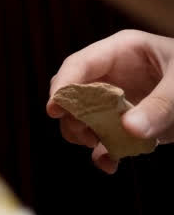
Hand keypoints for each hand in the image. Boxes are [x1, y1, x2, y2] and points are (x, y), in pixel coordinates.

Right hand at [47, 30, 173, 173]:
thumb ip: (160, 106)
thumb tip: (128, 130)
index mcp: (123, 50)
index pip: (80, 64)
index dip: (64, 86)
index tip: (54, 109)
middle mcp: (114, 73)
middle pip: (74, 92)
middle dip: (73, 116)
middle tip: (84, 135)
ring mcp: (119, 98)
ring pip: (84, 117)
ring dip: (87, 136)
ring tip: (103, 149)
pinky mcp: (128, 121)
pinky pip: (104, 137)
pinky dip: (104, 152)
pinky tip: (111, 163)